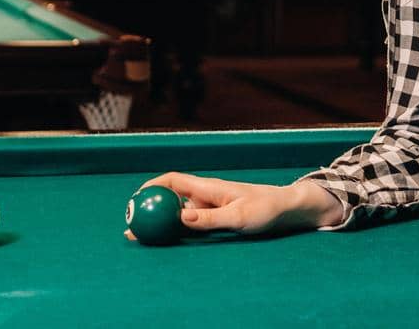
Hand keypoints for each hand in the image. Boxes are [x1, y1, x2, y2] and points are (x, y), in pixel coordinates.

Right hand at [125, 172, 343, 239]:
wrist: (286, 209)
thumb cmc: (266, 209)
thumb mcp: (239, 217)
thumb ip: (210, 219)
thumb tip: (181, 218)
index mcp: (209, 188)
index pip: (174, 181)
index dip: (152, 187)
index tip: (135, 198)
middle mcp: (206, 195)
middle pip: (170, 199)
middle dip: (150, 209)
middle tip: (131, 225)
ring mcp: (209, 206)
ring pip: (178, 212)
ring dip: (160, 221)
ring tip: (141, 235)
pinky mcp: (215, 217)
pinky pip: (189, 223)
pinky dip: (175, 229)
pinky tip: (165, 238)